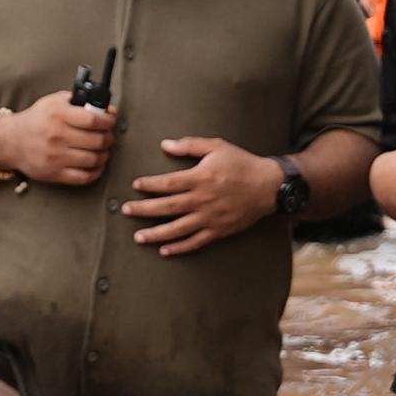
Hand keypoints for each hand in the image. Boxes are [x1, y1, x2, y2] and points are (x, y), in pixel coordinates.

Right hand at [0, 93, 119, 187]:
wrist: (11, 141)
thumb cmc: (35, 120)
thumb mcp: (53, 102)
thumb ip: (78, 101)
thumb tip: (106, 108)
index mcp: (58, 115)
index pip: (94, 120)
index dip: (108, 121)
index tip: (110, 121)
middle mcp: (57, 136)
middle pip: (97, 140)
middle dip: (108, 138)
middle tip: (107, 136)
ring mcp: (56, 157)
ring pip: (94, 159)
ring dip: (104, 155)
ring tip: (102, 150)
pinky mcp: (54, 173)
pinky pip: (84, 177)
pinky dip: (96, 172)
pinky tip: (96, 165)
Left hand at [122, 138, 286, 255]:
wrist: (269, 186)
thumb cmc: (242, 163)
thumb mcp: (217, 146)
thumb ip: (190, 146)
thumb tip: (165, 145)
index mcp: (200, 178)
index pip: (168, 183)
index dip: (150, 185)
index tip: (136, 185)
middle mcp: (202, 200)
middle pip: (167, 207)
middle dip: (144, 209)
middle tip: (126, 211)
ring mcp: (210, 218)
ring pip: (178, 228)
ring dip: (156, 233)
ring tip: (138, 237)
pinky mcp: (219, 230)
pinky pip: (195, 242)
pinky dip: (179, 247)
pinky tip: (164, 250)